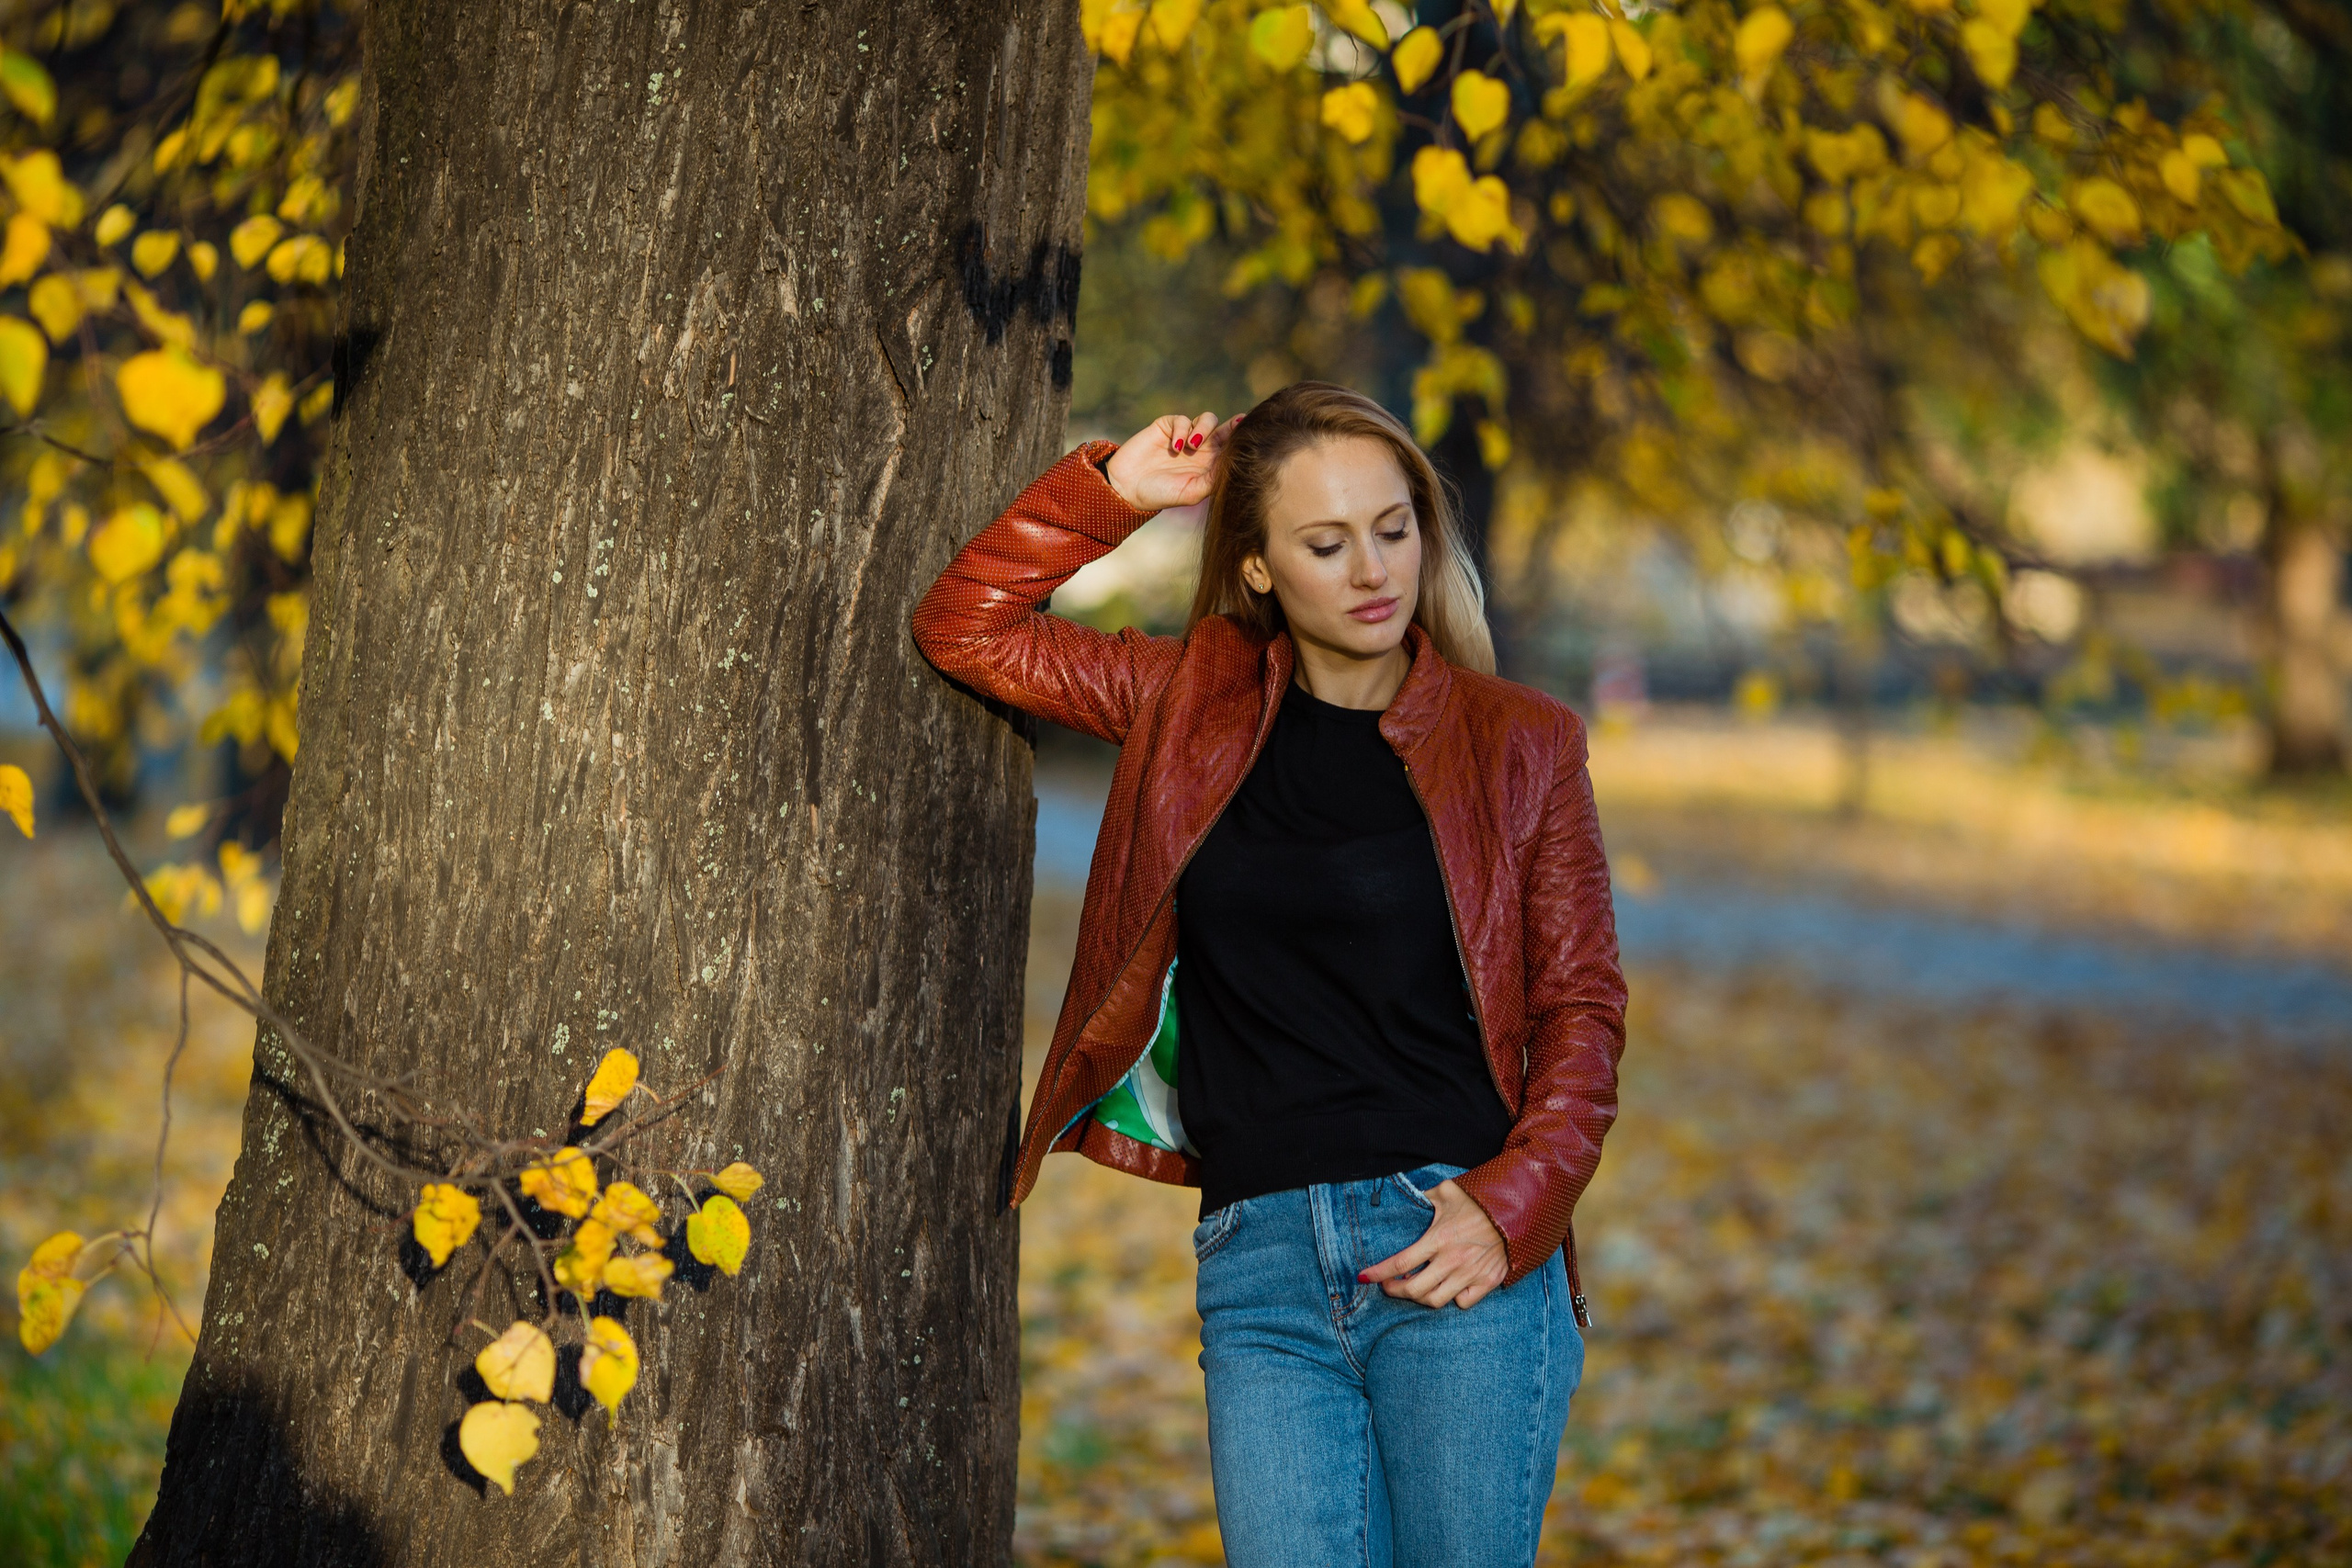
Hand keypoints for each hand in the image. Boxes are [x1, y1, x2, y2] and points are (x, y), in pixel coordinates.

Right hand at [1102, 411, 1228, 511]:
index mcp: (1210, 464)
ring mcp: (1184, 436)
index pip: (1230, 447)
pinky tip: (1175, 447)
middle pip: (1223, 429)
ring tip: (1192, 446)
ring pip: (1207, 420)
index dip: (1240, 438)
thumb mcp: (1192, 492)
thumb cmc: (1161, 495)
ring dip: (1204, 429)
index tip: (1248, 431)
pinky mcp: (1167, 427)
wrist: (1127, 487)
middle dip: (1230, 426)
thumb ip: (1213, 480)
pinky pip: (1182, 420)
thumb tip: (1233, 464)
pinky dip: (1182, 430)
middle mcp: (1200, 449)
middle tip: (1235, 425)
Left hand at [1358, 1180, 1509, 1309]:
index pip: (1401, 1262)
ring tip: (1412, 1289)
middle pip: (1414, 1289)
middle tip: (1388, 1285)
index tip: (1364, 1277)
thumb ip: (1426, 1197)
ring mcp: (1470, 1274)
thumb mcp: (1448, 1192)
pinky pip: (1463, 1302)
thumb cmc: (1480, 1200)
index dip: (1378, 1273)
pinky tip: (1445, 1288)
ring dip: (1418, 1298)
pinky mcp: (1487, 1282)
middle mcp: (1452, 1261)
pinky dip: (1451, 1299)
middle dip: (1395, 1290)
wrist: (1518, 1211)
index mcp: (1439, 1238)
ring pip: (1436, 1300)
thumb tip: (1410, 1197)